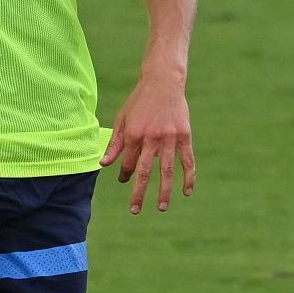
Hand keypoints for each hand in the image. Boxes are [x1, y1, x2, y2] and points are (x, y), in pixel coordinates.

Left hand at [102, 74, 194, 213]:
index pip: (128, 163)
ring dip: (164, 191)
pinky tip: (187, 191)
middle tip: (135, 211)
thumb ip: (115, 143)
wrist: (163, 82)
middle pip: (144, 172)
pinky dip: (189, 177)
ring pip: (166, 170)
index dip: (125, 175)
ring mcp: (169, 138)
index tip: (124, 180)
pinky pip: (187, 161)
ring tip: (162, 207)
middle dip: (139, 193)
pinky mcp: (184, 136)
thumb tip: (104, 165)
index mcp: (134, 134)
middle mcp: (151, 138)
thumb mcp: (122, 119)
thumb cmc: (140, 101)